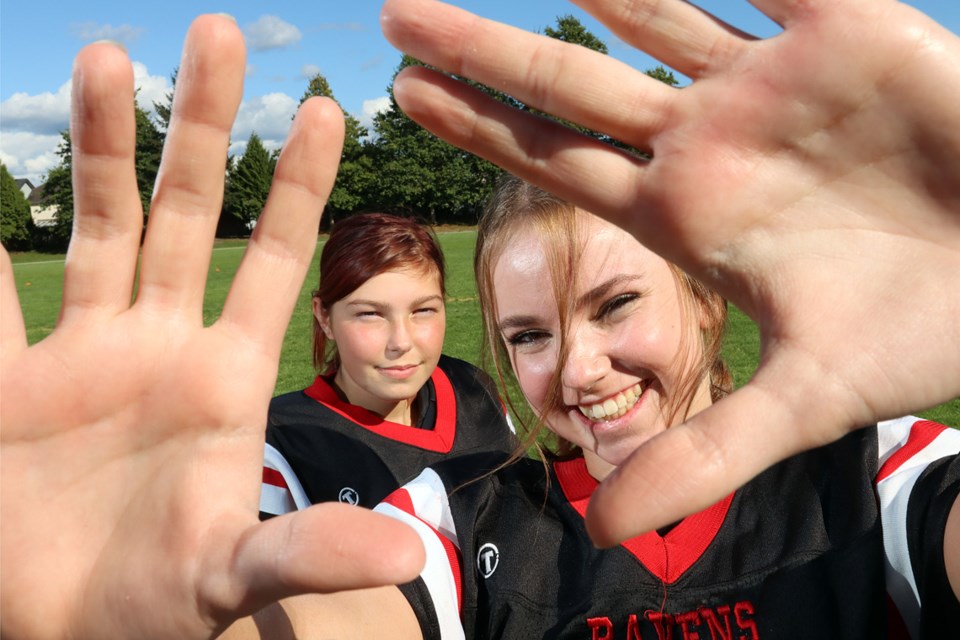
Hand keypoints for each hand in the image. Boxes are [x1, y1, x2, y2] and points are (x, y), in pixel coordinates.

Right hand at [0, 16, 421, 638]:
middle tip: (217, 34)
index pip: (277, 261)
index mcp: (225, 378)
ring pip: (100, 229)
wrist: (67, 632)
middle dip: (202, 129)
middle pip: (186, 215)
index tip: (327, 111)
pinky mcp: (8, 385)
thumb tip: (404, 557)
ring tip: (113, 58)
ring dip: (108, 148)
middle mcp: (160, 346)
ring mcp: (84, 355)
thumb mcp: (235, 572)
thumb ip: (309, 551)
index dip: (298, 187)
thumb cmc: (158, 605)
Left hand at [380, 0, 959, 543]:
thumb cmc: (921, 331)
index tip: (404, 98)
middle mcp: (709, 141)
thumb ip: (702, 456)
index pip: (555, 164)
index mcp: (684, 213)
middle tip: (393, 16)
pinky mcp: (848, 30)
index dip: (480, 130)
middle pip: (570, 87)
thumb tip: (604, 531)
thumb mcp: (802, 402)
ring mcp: (769, 83)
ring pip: (647, 14)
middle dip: (482, 51)